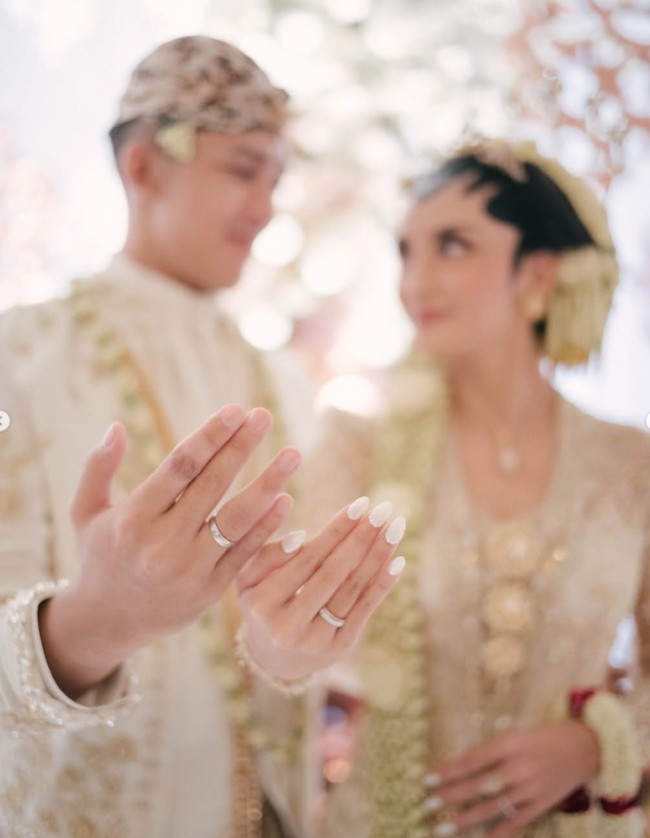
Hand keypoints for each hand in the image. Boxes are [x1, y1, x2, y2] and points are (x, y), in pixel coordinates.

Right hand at [40, 404, 300, 696]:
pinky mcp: (210, 590)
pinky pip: (245, 553)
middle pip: (212, 485)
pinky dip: (268, 527)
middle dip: (241, 447)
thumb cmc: (101, 556)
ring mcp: (189, 569)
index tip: (235, 410)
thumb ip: (97, 468)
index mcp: (133, 518)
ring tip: (293, 454)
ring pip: (237, 520)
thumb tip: (118, 426)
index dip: (211, 436)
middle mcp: (162, 543)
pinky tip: (286, 499)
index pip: (180, 467)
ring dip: (268, 484)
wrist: (108, 622)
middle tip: (265, 416)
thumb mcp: (85, 512)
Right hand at [236, 498, 405, 681]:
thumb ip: (268, 553)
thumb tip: (300, 536)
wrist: (271, 654)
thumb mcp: (249, 576)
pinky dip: (382, 585)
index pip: (306, 558)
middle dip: (360, 538)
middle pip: (332, 573)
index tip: (359, 504)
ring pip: (351, 591)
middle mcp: (287, 627)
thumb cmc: (261, 599)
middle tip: (383, 509)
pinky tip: (398, 561)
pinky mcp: (338, 649)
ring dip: (377, 556)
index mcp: (261, 603)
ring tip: (395, 526)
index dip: (335, 530)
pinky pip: (364, 611)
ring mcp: (315, 641)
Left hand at [425, 721, 599, 836]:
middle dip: (451, 796)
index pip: (471, 760)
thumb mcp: (515, 734)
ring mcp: (530, 788)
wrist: (583, 747)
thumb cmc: (542, 737)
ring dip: (465, 819)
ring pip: (493, 807)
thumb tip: (461, 766)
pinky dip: (499, 833)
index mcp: (509, 744)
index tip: (427, 779)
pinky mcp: (542, 804)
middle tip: (427, 805)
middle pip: (478, 785)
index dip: (448, 771)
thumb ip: (491, 750)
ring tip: (443, 827)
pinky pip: (516, 821)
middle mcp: (518, 767)